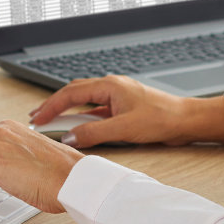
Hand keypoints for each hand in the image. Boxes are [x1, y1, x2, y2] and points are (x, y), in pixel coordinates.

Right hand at [28, 76, 223, 148]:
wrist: (186, 120)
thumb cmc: (161, 118)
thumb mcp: (124, 129)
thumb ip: (95, 133)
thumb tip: (71, 136)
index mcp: (109, 86)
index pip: (71, 94)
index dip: (51, 106)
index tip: (38, 118)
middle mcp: (111, 87)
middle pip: (74, 93)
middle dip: (54, 105)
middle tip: (37, 118)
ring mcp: (117, 97)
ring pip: (85, 102)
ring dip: (68, 112)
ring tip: (52, 122)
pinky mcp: (122, 107)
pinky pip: (96, 111)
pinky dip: (83, 118)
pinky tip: (78, 128)